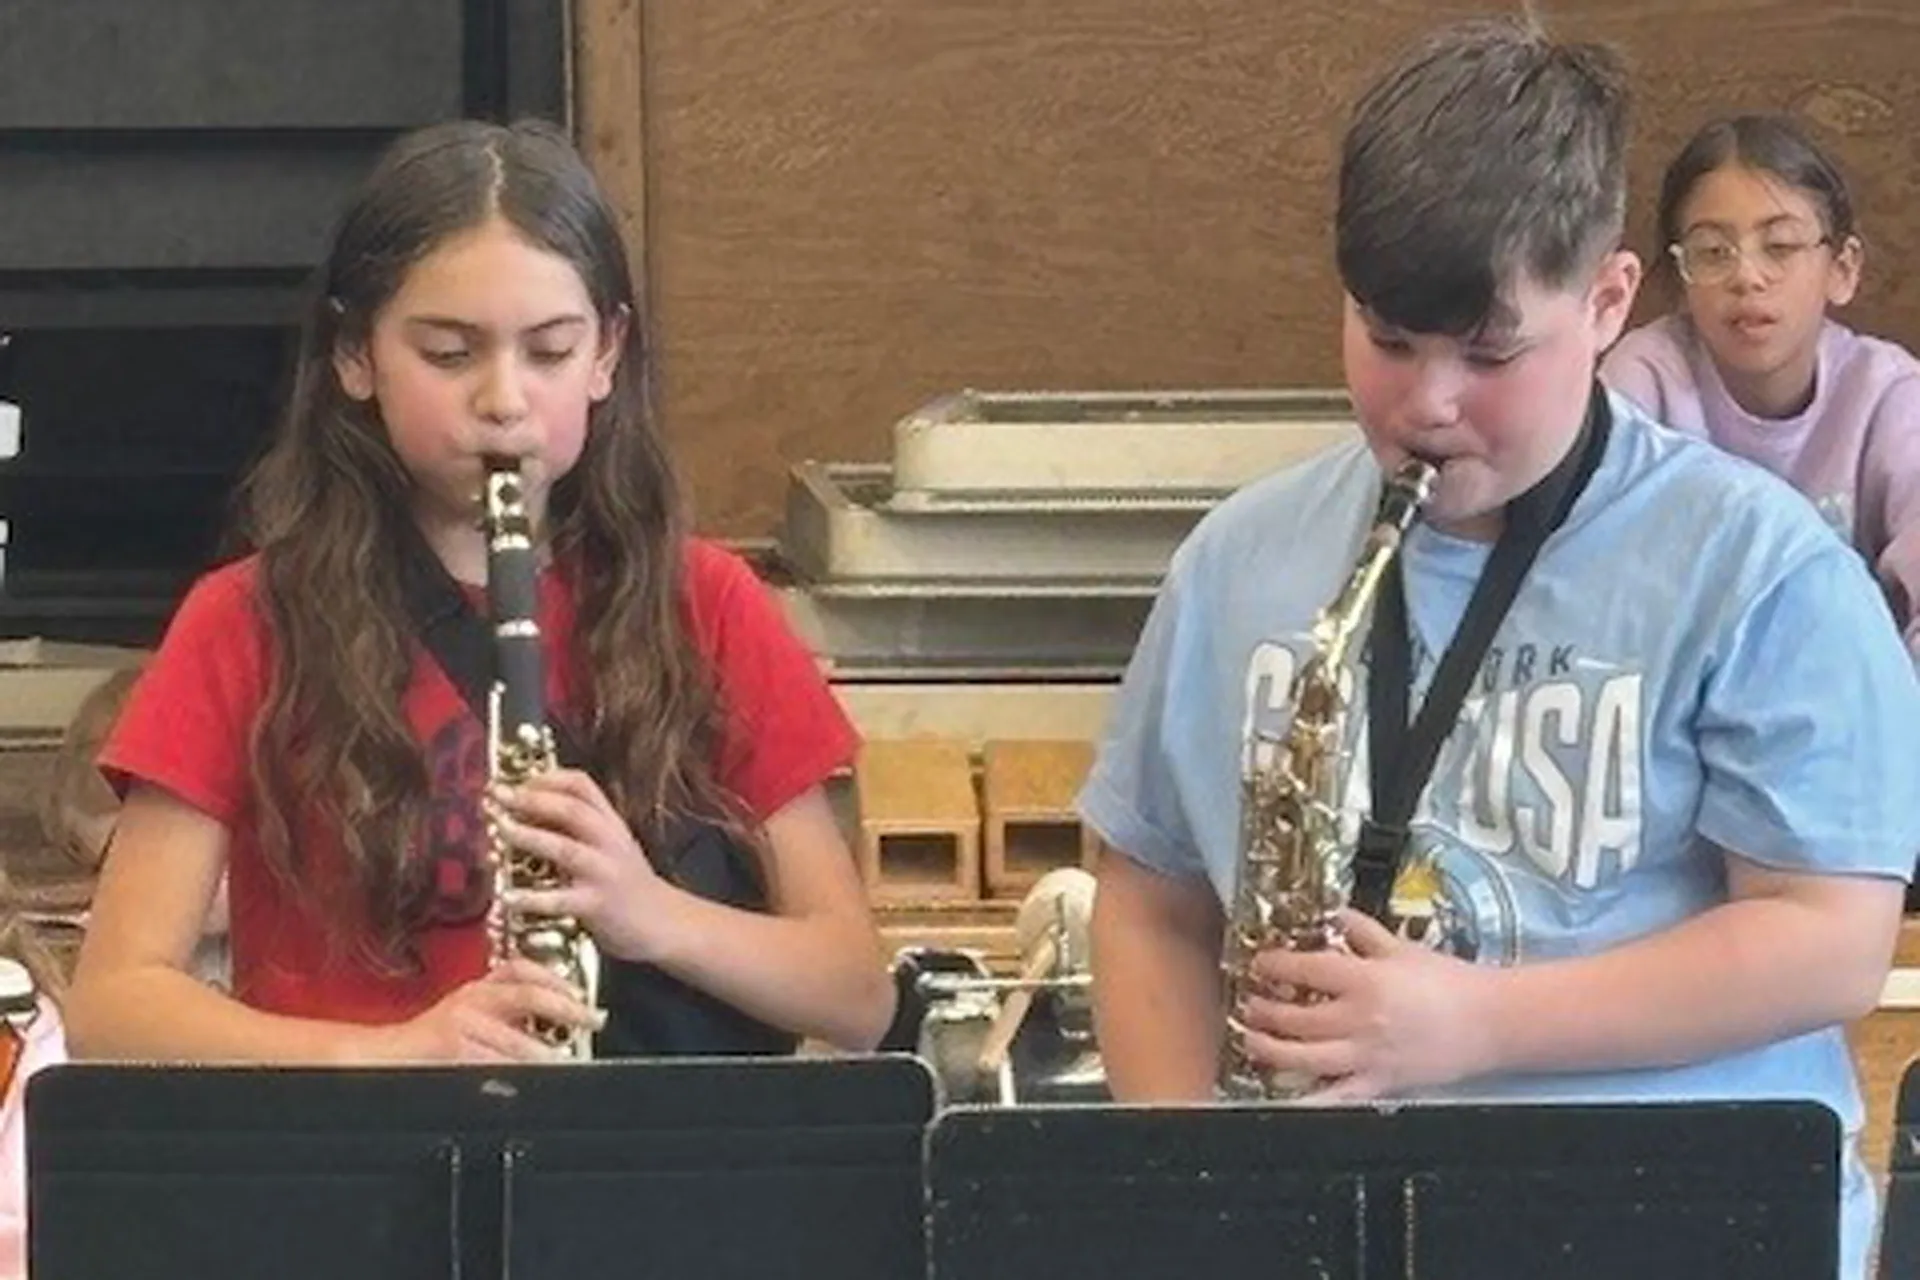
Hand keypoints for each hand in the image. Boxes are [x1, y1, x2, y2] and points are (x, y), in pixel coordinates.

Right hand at [378, 958, 602, 1063]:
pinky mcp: (454, 1050)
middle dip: (566, 1009)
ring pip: (517, 1039)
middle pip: (527, 996)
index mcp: (475, 990)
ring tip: (568, 1062)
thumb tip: (547, 1033)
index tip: (580, 992)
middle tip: (591, 1020)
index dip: (554, 977)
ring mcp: (462, 1025)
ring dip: (547, 1054)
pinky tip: (530, 1081)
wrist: (379, 1057)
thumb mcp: (462, 1017)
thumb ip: (500, 1018)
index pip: (519, 969)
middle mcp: (470, 999)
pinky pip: (494, 1064)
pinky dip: (516, 1074)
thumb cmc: (423, 1044)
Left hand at [488, 769, 677, 963]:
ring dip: (528, 836)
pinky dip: (531, 897)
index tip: (517, 780)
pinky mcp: (598, 905)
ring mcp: (604, 872)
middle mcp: (610, 842)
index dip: (547, 778)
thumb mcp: (609, 846)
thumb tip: (526, 812)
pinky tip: (507, 895)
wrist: (664, 922)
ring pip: (565, 848)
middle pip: (572, 809)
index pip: (582, 785)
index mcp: (610, 823)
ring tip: (500, 829)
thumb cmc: (627, 884)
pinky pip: (560, 899)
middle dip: (531, 799)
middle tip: (498, 796)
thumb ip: (577, 829)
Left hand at [1234, 910, 1496, 1101]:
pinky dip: (1308, 1102)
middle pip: (1297, 1018)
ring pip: (1306, 1059)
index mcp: (1366, 980)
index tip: (1260, 965)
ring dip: (1271, 1050)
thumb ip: (1362, 931)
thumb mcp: (1402, 947)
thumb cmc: (1450, 982)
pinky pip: (1337, 1099)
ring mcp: (1368, 1056)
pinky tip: (1284, 1100)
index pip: (1306, 970)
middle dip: (1264, 1011)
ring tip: (1251, 1040)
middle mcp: (1361, 1020)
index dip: (1275, 967)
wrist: (1492, 1022)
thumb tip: (1334, 913)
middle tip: (1248, 1004)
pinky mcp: (1380, 1085)